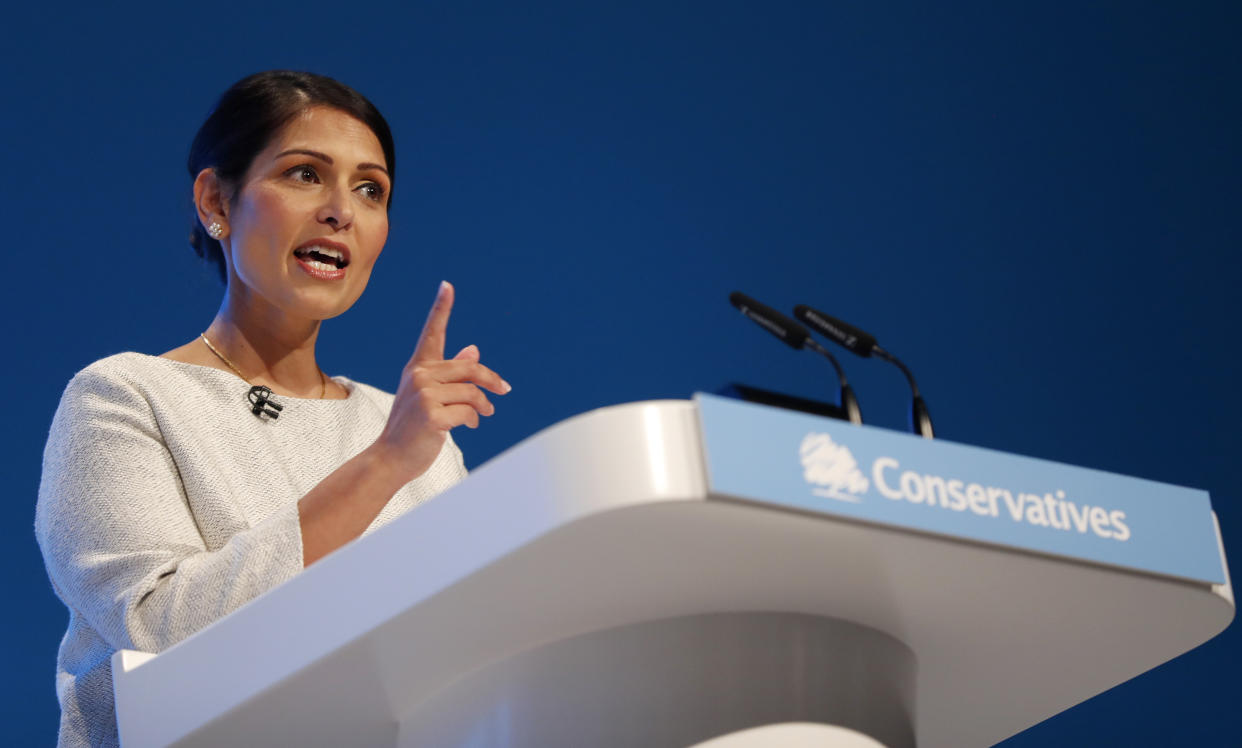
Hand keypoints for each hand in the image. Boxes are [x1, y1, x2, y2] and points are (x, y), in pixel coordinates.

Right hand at [374, 281, 509, 481]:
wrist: (391, 457)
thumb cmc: (412, 426)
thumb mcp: (430, 395)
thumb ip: (451, 373)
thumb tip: (473, 350)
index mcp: (418, 367)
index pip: (432, 333)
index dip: (440, 308)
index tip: (447, 285)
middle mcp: (419, 376)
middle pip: (469, 368)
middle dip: (491, 380)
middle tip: (504, 390)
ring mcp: (424, 395)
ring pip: (472, 392)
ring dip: (484, 406)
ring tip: (485, 414)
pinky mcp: (432, 416)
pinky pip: (469, 413)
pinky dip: (473, 420)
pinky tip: (466, 427)